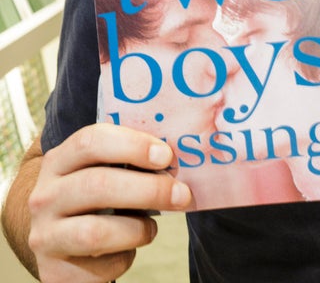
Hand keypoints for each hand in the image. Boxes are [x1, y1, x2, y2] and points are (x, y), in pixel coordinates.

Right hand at [28, 123, 191, 282]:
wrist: (55, 241)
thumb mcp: (98, 171)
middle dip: (148, 189)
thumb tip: (174, 160)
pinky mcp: (53, 272)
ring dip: (137, 229)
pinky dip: (125, 258)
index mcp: (59, 160)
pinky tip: (127, 248)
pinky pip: (99, 267)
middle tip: (181, 194)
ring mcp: (45, 236)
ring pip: (96, 233)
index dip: (133, 145)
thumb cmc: (91, 198)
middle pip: (98, 185)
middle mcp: (45, 196)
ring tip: (152, 228)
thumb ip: (127, 160)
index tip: (166, 155)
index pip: (91, 141)